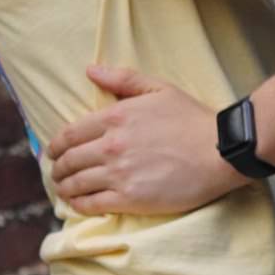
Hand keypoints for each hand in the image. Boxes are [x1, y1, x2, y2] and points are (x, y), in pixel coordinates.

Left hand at [44, 66, 248, 216]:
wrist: (220, 152)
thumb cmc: (192, 119)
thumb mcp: (160, 89)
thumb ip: (123, 79)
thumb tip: (90, 70)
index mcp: (116, 116)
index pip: (70, 133)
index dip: (56, 145)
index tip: (54, 151)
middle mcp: (111, 145)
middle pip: (69, 160)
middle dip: (57, 168)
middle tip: (56, 172)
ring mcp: (119, 173)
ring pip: (76, 183)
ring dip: (64, 187)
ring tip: (62, 189)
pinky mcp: (130, 198)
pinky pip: (92, 204)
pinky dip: (78, 204)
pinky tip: (77, 203)